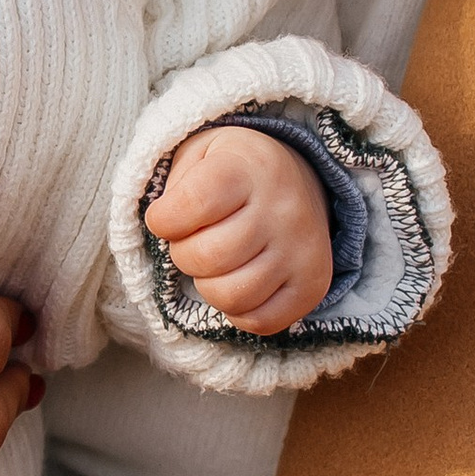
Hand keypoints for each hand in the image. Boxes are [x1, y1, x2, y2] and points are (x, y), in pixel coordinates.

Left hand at [143, 126, 333, 335]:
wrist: (296, 178)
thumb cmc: (233, 171)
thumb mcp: (199, 154)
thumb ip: (174, 187)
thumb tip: (161, 230)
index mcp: (249, 168)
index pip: (190, 206)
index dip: (163, 219)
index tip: (166, 216)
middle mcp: (283, 208)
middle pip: (207, 258)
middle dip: (184, 254)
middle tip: (194, 241)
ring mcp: (302, 250)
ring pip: (231, 296)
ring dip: (208, 285)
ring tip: (217, 263)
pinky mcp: (312, 284)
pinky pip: (260, 321)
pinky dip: (237, 310)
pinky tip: (238, 282)